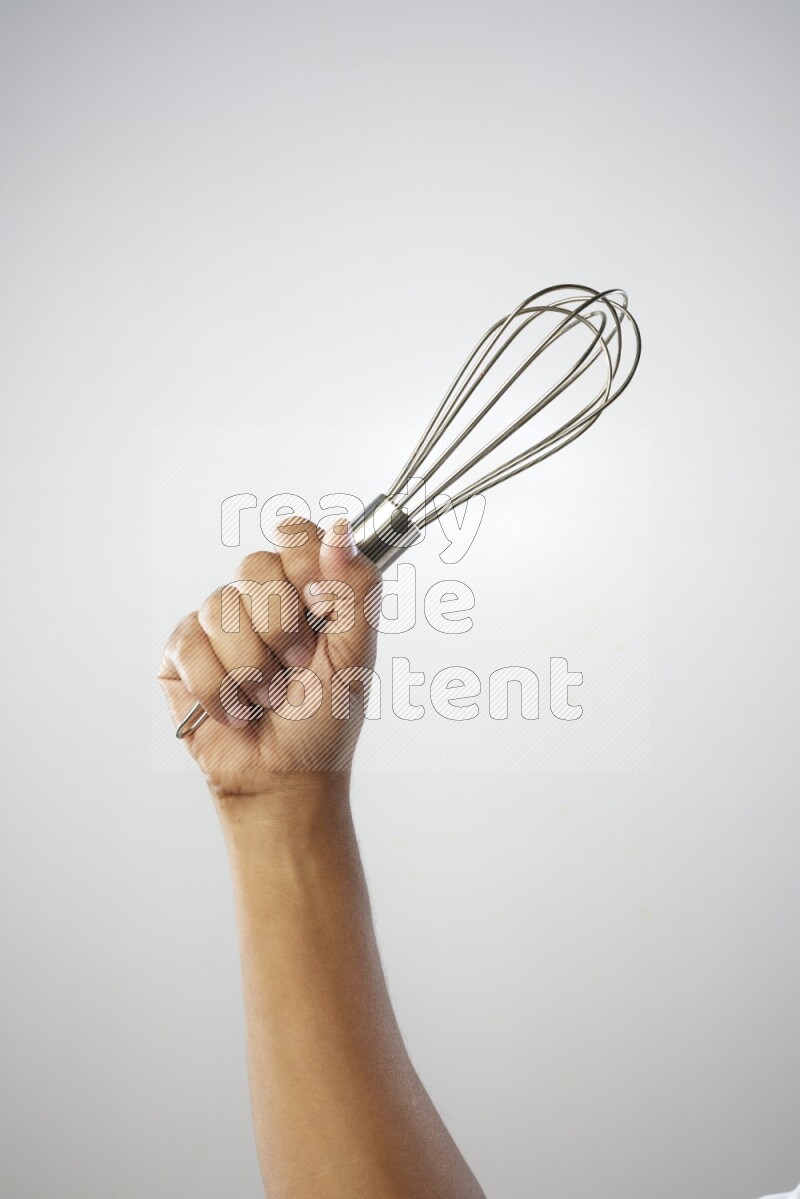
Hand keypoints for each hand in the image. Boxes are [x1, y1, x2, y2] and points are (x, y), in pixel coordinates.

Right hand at [158, 518, 380, 798]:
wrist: (284, 775)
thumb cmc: (324, 720)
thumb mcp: (356, 654)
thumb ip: (355, 588)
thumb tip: (340, 528)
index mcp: (305, 590)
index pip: (293, 535)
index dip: (302, 562)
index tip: (318, 602)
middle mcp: (259, 599)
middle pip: (254, 565)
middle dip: (281, 627)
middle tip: (297, 666)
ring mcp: (217, 623)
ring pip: (221, 608)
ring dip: (252, 667)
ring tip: (266, 697)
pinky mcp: (181, 652)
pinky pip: (190, 644)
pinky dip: (219, 687)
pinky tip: (235, 709)